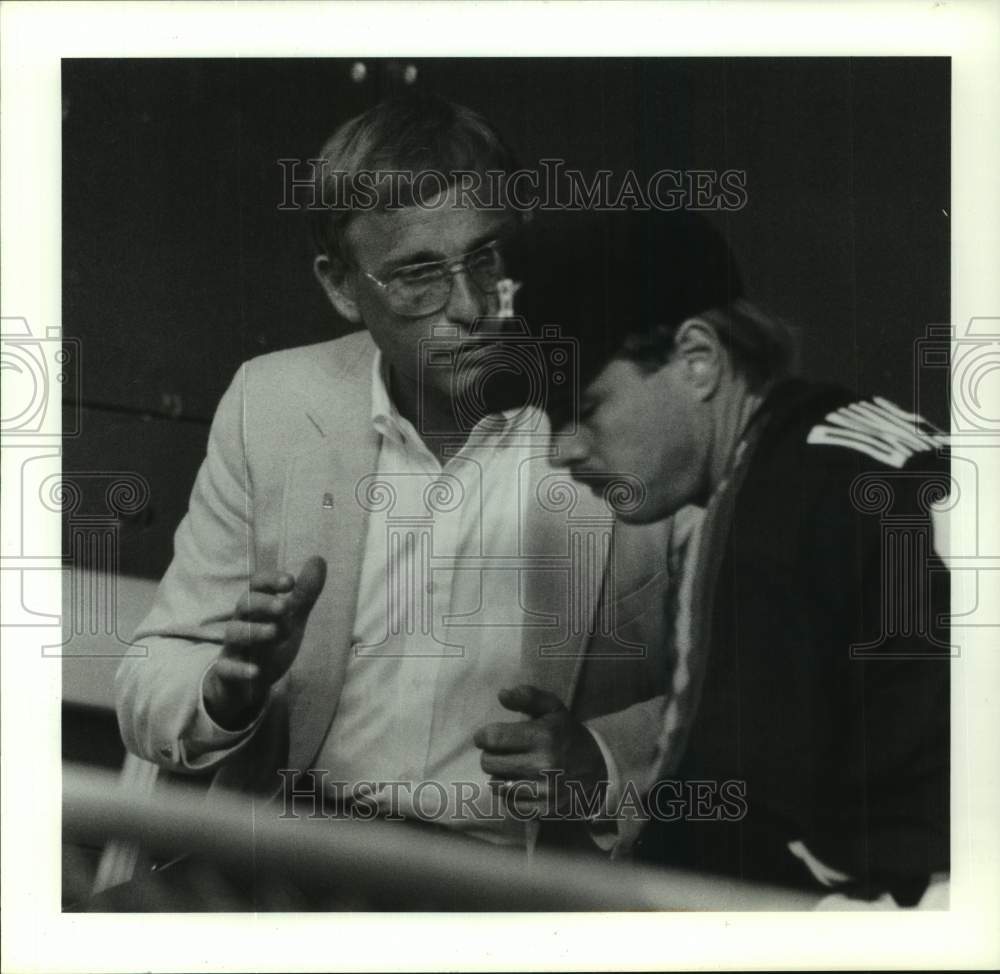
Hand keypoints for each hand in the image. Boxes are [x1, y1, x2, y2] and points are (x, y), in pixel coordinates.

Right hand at [204, 556, 326, 729]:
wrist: (246, 686)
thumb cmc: (269, 645)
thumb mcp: (291, 619)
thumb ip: (305, 593)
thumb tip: (319, 559)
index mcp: (257, 608)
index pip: (257, 585)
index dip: (270, 580)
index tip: (290, 581)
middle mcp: (242, 623)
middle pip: (244, 606)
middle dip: (262, 603)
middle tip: (284, 606)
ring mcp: (233, 648)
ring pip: (234, 634)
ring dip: (253, 631)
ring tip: (274, 632)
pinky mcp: (226, 673)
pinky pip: (226, 669)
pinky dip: (240, 669)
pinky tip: (255, 671)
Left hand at [472, 684, 607, 816]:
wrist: (597, 766)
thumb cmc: (566, 733)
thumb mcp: (552, 707)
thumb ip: (526, 696)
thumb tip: (501, 695)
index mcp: (543, 736)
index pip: (493, 738)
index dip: (483, 736)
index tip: (486, 736)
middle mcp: (544, 764)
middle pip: (489, 763)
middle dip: (490, 754)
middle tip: (501, 751)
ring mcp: (544, 790)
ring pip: (496, 784)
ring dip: (499, 774)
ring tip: (512, 766)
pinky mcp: (544, 808)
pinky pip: (508, 803)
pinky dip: (508, 794)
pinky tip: (519, 782)